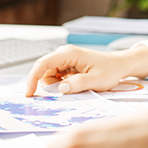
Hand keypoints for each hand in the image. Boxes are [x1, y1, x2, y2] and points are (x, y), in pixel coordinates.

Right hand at [24, 44, 147, 95]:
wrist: (119, 65)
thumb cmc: (110, 70)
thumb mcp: (96, 80)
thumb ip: (78, 84)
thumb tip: (61, 88)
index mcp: (69, 54)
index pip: (43, 64)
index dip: (32, 78)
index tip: (29, 93)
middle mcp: (64, 54)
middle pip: (44, 71)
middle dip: (48, 85)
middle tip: (62, 94)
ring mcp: (65, 59)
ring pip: (49, 75)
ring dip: (56, 86)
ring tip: (75, 87)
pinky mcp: (67, 65)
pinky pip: (56, 77)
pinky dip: (60, 84)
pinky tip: (74, 86)